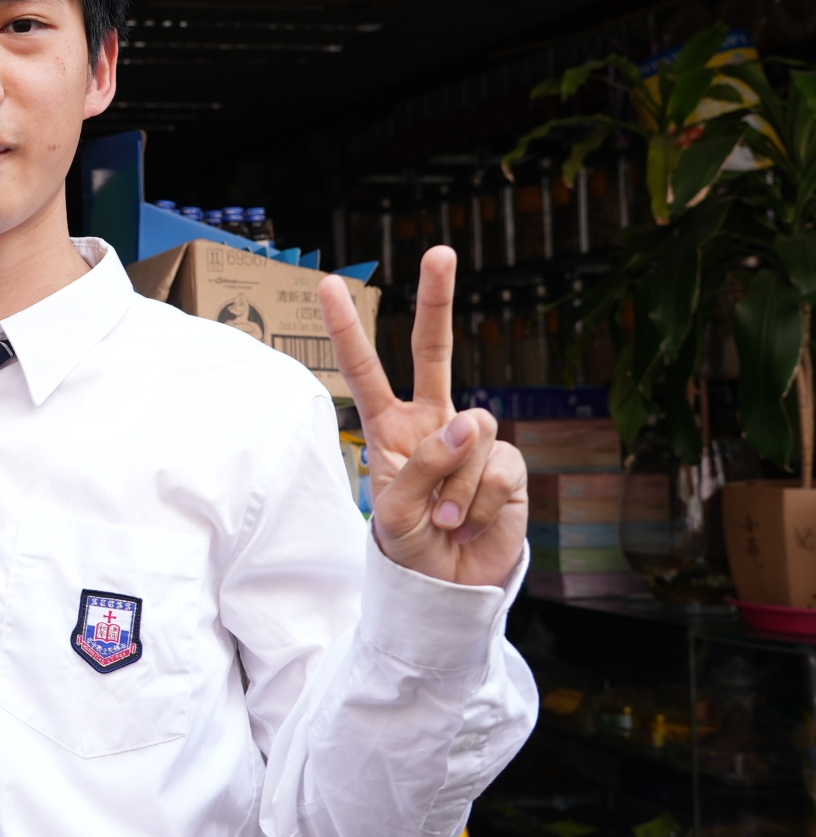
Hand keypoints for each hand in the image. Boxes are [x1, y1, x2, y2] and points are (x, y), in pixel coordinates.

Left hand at [319, 246, 526, 586]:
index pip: (366, 371)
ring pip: (472, 434)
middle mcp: (433, 422)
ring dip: (455, 489)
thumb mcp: (395, 512)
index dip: (348, 330)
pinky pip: (497, 472)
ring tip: (444, 521)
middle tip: (439, 250)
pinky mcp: (509, 465)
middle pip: (435, 351)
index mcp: (390, 427)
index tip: (328, 284)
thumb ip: (424, 465)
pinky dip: (481, 506)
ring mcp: (474, 441)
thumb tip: (471, 419)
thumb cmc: (409, 547)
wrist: (449, 586)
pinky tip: (472, 524)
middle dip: (438, 300)